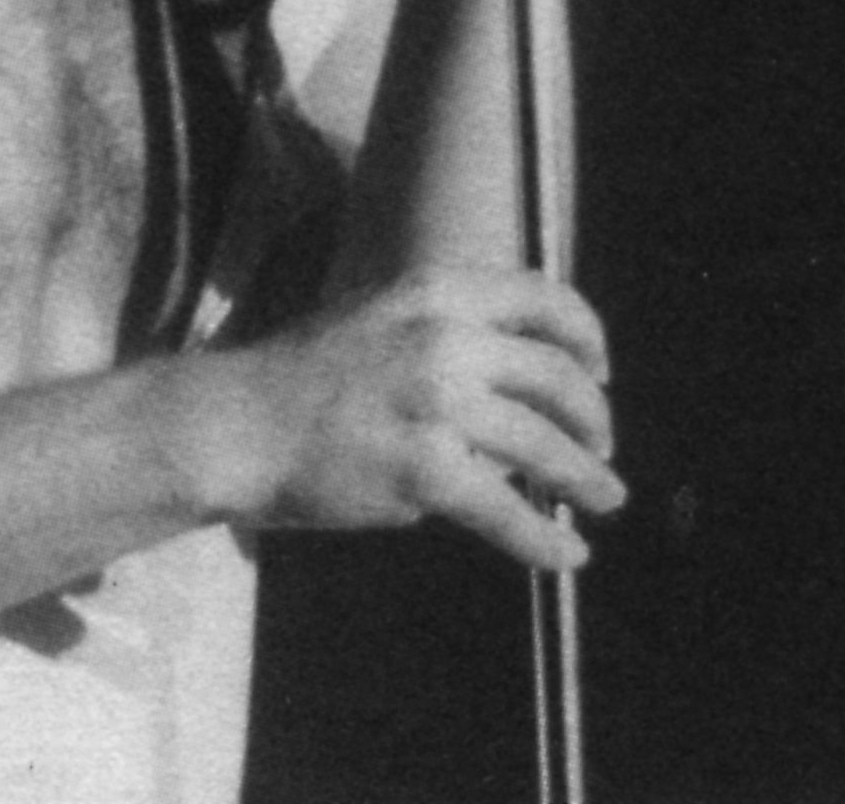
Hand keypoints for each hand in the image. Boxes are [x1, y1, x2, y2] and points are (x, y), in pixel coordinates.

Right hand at [208, 266, 624, 570]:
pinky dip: (545, 540)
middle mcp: (445, 336)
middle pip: (558, 375)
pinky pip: (508, 512)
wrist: (237, 424)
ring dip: (588, 478)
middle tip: (603, 445)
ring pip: (546, 446)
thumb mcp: (382, 319)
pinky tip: (567, 555)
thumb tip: (527, 375)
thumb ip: (450, 330)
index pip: (544, 297)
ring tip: (606, 498)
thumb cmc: (305, 377)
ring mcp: (436, 402)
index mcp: (436, 289)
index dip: (587, 334)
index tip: (600, 367)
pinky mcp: (423, 469)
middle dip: (594, 416)